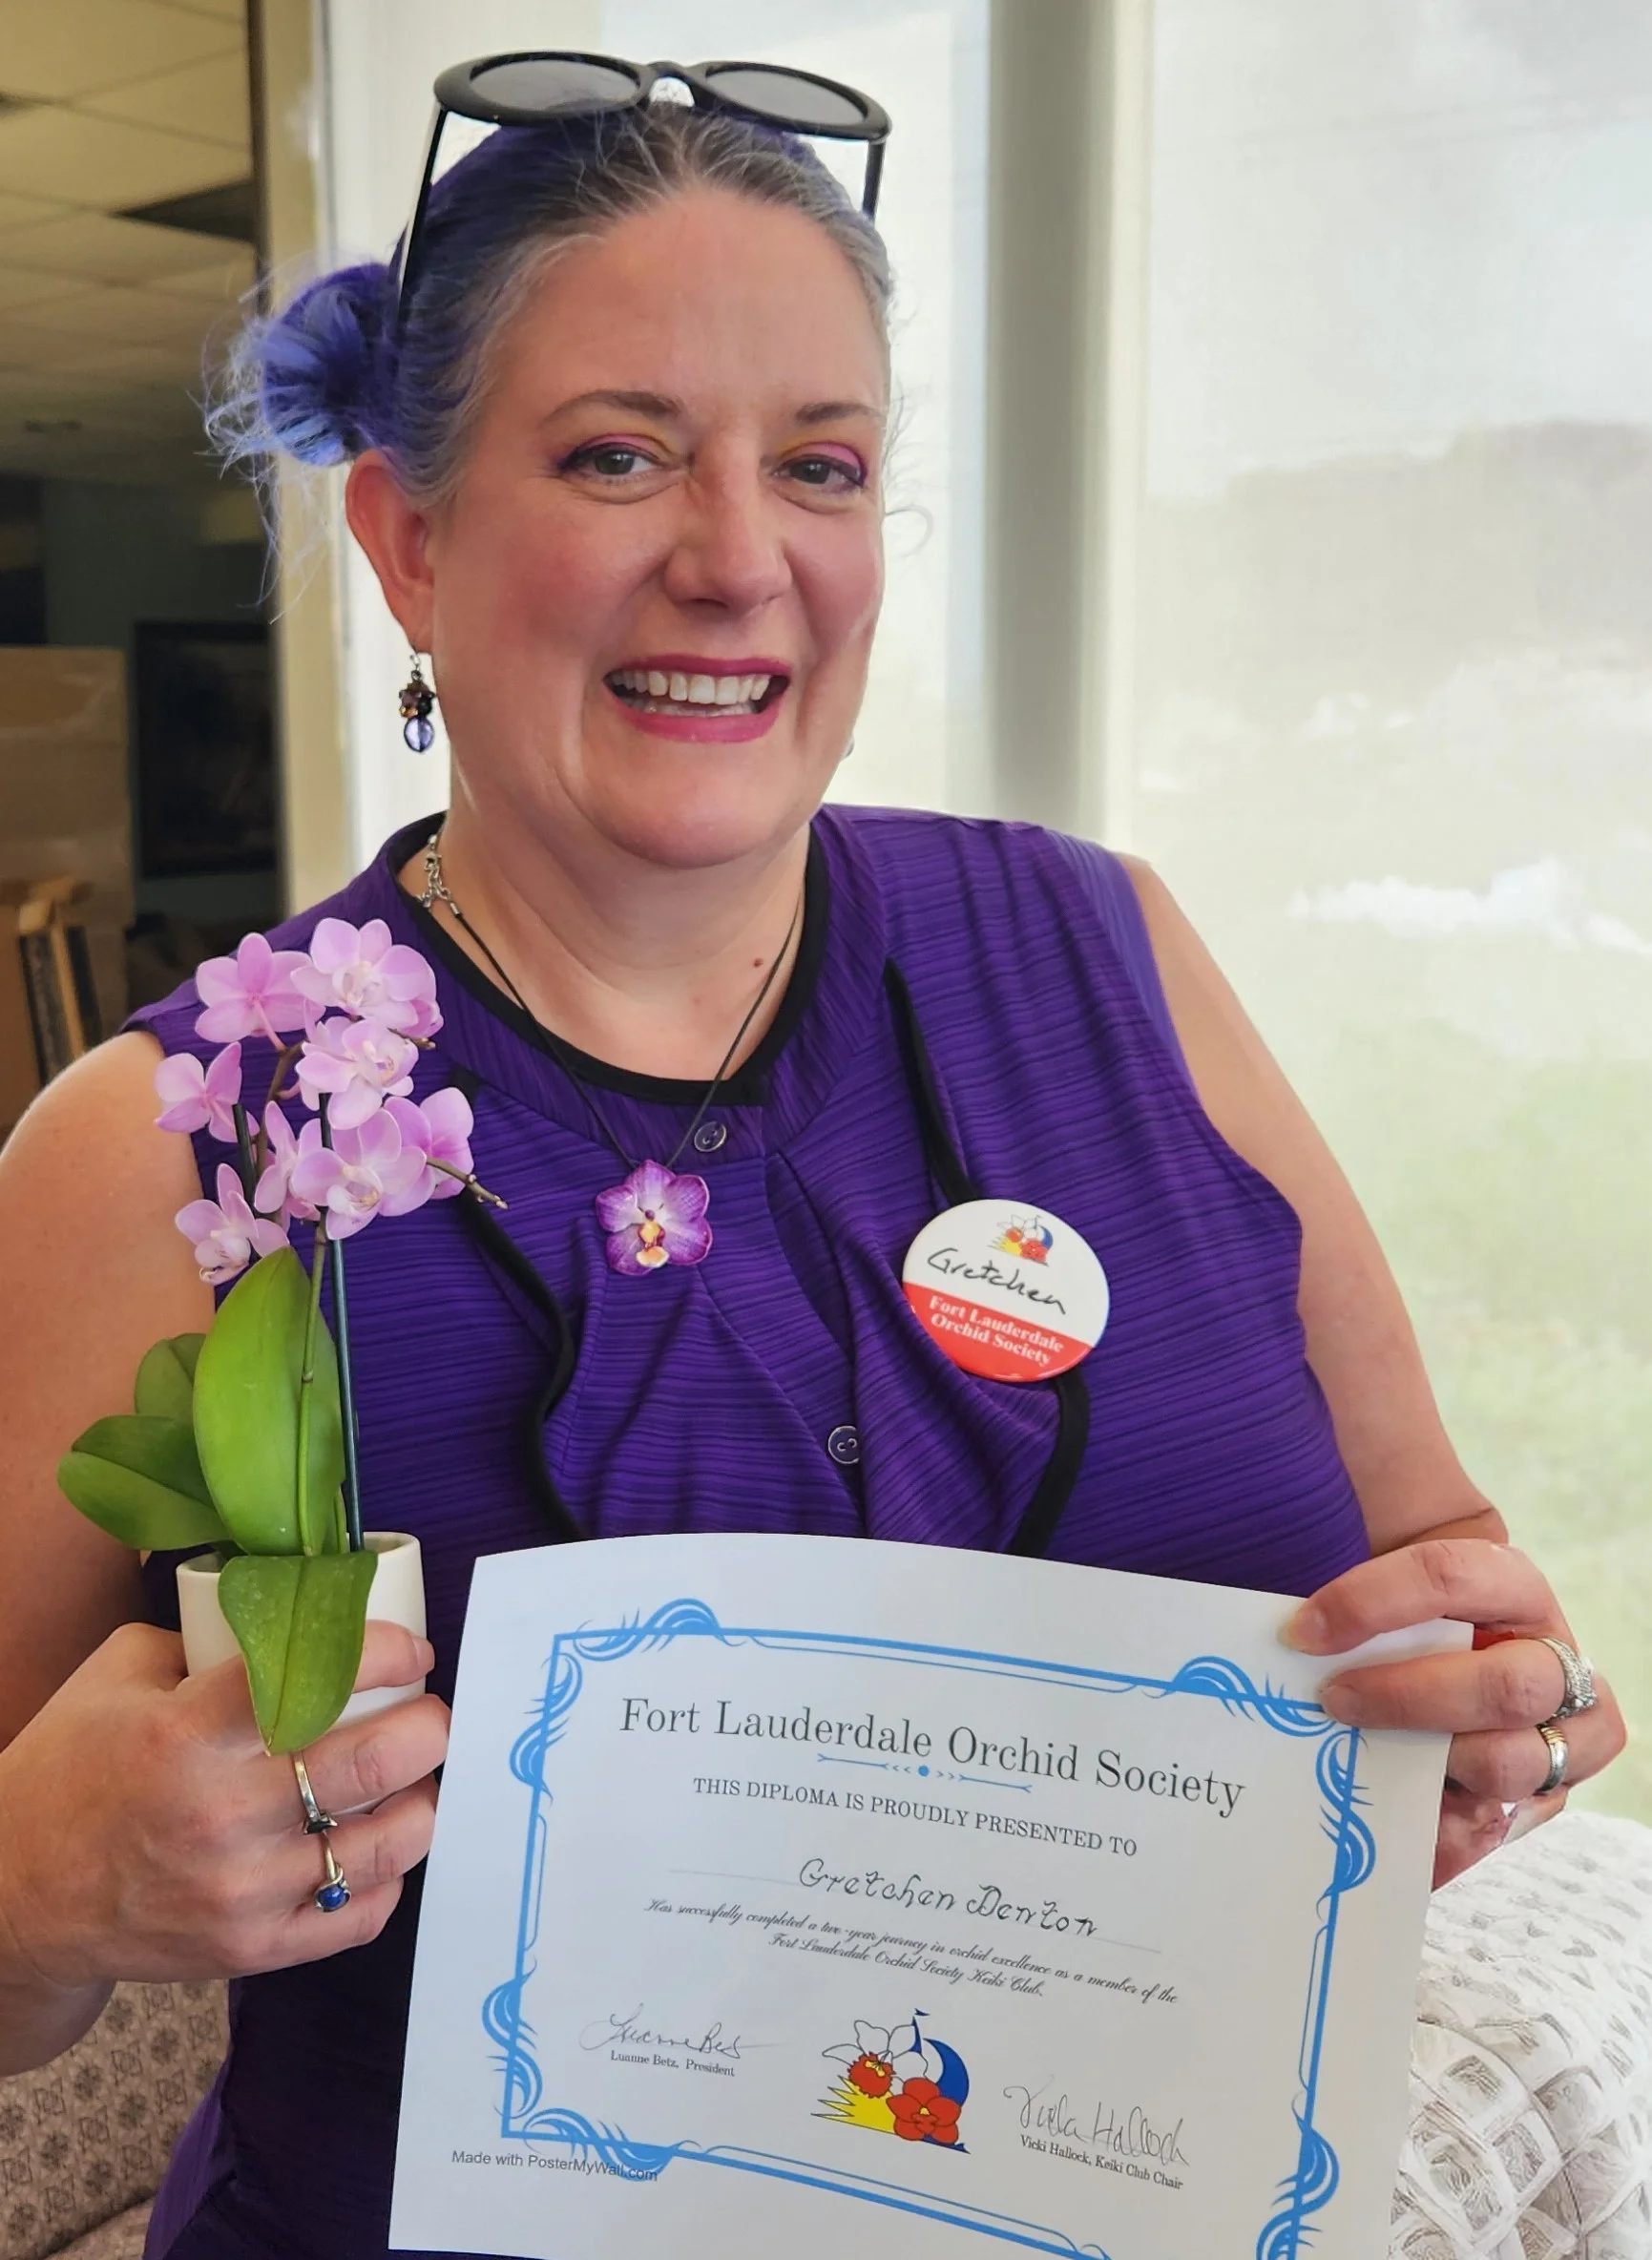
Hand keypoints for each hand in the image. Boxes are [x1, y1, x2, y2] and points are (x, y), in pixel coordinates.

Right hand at [0, 1617, 448, 1994]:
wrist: (16, 1895)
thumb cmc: (71, 1771)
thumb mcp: (117, 1676)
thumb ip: (205, 1638)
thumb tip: (294, 1620)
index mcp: (184, 1735)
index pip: (311, 1682)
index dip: (384, 1656)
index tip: (412, 1649)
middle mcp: (219, 1815)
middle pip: (369, 1764)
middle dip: (428, 1728)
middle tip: (432, 1712)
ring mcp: (240, 1892)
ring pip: (381, 1844)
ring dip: (422, 1800)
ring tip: (418, 1776)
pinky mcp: (251, 1950)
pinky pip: (358, 1916)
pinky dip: (389, 1876)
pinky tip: (382, 1843)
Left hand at [1284, 1538, 1624, 1888]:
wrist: (1456, 1675)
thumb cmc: (1412, 1628)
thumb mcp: (1395, 1596)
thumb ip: (1360, 1594)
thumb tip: (1291, 1628)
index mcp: (1512, 1587)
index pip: (1451, 1575)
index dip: (1371, 1602)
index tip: (1302, 1632)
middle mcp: (1553, 1659)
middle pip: (1503, 1687)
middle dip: (1405, 1699)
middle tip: (1333, 1701)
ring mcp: (1566, 1736)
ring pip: (1507, 1764)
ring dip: (1428, 1765)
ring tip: (1370, 1757)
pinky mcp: (1549, 1798)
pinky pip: (1494, 1828)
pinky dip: (1438, 1832)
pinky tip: (1396, 1818)